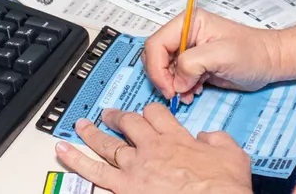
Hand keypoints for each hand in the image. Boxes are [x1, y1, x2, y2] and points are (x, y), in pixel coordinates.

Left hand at [55, 103, 251, 193]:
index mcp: (176, 139)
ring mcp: (135, 170)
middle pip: (128, 124)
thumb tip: (209, 136)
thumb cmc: (223, 187)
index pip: (157, 114)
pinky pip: (94, 174)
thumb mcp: (232, 154)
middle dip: (116, 117)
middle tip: (107, 114)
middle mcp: (151, 149)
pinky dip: (76, 162)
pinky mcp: (124, 189)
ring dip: (90, 134)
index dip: (150, 110)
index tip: (147, 111)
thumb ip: (218, 140)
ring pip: (106, 145)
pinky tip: (63, 154)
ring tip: (80, 126)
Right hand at [144, 9, 281, 103]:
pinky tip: (194, 94)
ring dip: (173, 86)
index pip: (156, 44)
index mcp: (187, 23)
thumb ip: (192, 64)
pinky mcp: (194, 66)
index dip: (157, 68)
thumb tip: (177, 83)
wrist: (270, 62)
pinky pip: (175, 78)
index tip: (169, 89)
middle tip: (176, 95)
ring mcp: (188, 51)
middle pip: (155, 57)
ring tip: (190, 95)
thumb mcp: (221, 55)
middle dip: (163, 78)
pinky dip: (180, 89)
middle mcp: (184, 35)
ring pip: (164, 70)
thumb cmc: (251, 53)